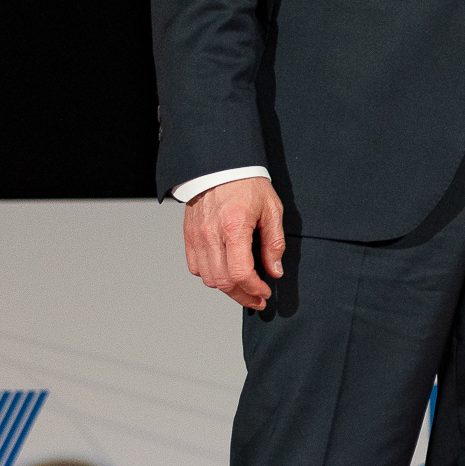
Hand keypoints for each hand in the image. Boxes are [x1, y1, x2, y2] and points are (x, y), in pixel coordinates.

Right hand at [184, 176, 285, 310]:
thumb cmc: (248, 184)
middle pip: (223, 281)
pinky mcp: (189, 235)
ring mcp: (197, 235)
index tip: (265, 293)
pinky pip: (195, 266)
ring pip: (208, 278)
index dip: (254, 289)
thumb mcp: (271, 210)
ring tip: (243, 290)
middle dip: (242, 296)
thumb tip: (275, 271)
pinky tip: (224, 274)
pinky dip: (210, 276)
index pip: (241, 272)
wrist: (220, 165)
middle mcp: (212, 234)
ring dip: (227, 289)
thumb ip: (274, 243)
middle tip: (257, 299)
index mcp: (234, 227)